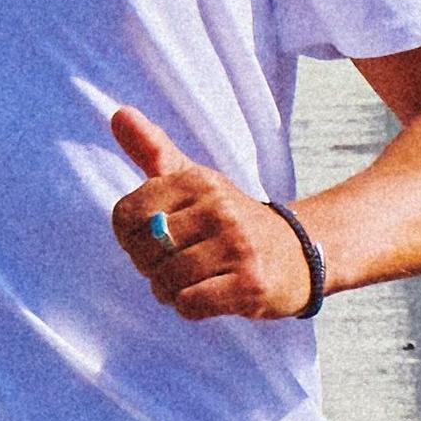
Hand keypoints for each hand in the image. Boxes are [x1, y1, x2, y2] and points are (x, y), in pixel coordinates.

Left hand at [104, 99, 310, 324]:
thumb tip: (118, 113)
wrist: (302, 254)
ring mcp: (238, 247)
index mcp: (199, 181)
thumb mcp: (196, 181)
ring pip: (167, 280)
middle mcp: (219, 209)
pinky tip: (207, 297)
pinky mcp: (250, 284)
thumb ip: (154, 150)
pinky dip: (189, 307)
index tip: (154, 241)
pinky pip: (190, 303)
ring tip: (191, 283)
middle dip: (151, 267)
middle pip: (146, 250)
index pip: (127, 215)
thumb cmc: (234, 221)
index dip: (130, 238)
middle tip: (176, 265)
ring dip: (169, 291)